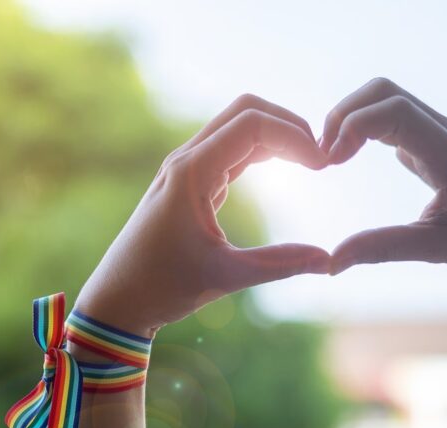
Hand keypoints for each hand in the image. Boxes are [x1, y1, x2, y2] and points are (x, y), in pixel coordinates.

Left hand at [75, 95, 329, 337]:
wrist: (117, 299)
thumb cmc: (162, 288)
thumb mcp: (226, 278)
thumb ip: (280, 265)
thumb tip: (329, 261)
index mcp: (191, 172)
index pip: (253, 124)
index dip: (295, 137)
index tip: (323, 167)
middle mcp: (186, 160)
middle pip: (246, 110)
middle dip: (289, 124)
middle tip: (322, 156)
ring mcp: (186, 168)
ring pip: (238, 126)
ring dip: (277, 136)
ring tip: (312, 163)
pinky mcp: (190, 182)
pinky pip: (231, 150)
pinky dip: (262, 151)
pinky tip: (288, 170)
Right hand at [321, 78, 446, 273]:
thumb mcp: (441, 250)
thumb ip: (386, 250)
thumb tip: (332, 262)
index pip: (395, 111)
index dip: (353, 126)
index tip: (330, 163)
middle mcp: (446, 133)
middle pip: (383, 92)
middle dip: (343, 115)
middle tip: (324, 158)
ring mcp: (441, 132)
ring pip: (386, 98)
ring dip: (351, 119)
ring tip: (332, 158)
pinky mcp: (435, 139)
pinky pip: (392, 116)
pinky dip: (363, 128)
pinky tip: (350, 158)